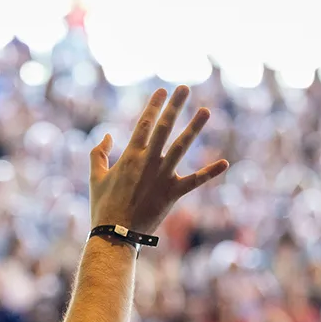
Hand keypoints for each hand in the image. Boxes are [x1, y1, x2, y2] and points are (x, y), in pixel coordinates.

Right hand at [90, 86, 227, 233]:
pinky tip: (225, 163)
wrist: (115, 234)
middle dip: (174, 106)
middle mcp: (149, 161)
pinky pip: (194, 181)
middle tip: (184, 87)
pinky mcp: (173, 193)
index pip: (144, 123)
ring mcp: (163, 176)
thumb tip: (107, 136)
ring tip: (206, 111)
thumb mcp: (95, 177)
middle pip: (164, 127)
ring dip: (194, 127)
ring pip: (182, 147)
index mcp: (130, 156)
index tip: (161, 90)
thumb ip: (98, 153)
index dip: (154, 106)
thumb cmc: (103, 207)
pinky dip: (210, 172)